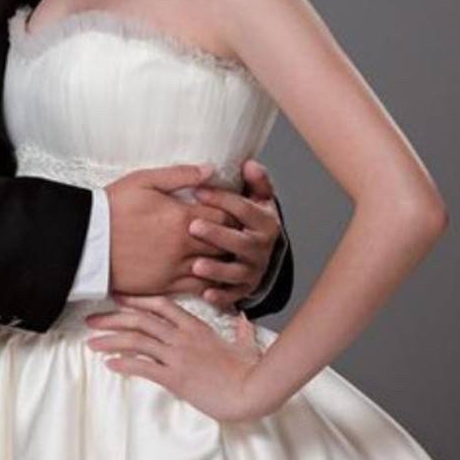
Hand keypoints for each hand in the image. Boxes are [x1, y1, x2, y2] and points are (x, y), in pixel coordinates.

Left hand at [85, 293, 266, 421]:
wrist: (252, 391)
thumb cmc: (251, 371)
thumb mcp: (247, 346)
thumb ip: (243, 331)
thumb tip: (245, 321)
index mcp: (197, 326)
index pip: (160, 305)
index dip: (136, 300)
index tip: (117, 298)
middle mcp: (183, 337)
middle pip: (140, 320)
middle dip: (112, 319)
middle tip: (92, 321)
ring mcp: (178, 356)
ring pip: (136, 340)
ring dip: (110, 340)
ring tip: (92, 343)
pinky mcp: (176, 378)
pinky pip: (143, 367)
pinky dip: (124, 364)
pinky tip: (110, 364)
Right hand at [107, 164, 263, 298]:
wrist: (86, 241)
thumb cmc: (112, 207)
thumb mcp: (144, 180)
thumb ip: (180, 175)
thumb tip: (210, 170)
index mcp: (181, 217)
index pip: (225, 215)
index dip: (232, 212)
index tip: (233, 210)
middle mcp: (183, 246)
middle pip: (225, 243)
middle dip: (232, 237)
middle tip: (237, 232)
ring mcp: (175, 269)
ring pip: (215, 268)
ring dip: (223, 260)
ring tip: (226, 253)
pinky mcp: (164, 286)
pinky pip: (198, 288)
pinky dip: (209, 282)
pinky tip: (211, 275)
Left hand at [189, 158, 281, 309]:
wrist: (261, 252)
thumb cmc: (250, 220)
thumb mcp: (258, 199)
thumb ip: (256, 181)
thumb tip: (250, 163)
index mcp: (265, 223)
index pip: (244, 209)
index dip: (221, 199)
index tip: (198, 191)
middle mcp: (261, 248)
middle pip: (240, 242)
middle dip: (217, 235)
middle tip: (193, 227)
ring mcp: (253, 271)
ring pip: (236, 272)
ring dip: (217, 270)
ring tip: (196, 266)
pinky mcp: (244, 289)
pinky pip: (233, 295)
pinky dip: (221, 297)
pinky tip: (205, 294)